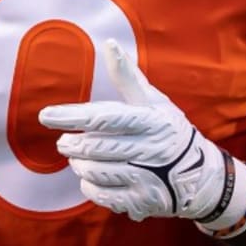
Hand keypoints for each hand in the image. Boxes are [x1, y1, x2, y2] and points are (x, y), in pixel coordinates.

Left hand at [39, 40, 245, 231]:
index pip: (105, 117)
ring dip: (79, 164)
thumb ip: (128, 77)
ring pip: (96, 172)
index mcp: (152, 121)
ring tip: (78, 158)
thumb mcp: (155, 102)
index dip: (73, 116)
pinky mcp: (142, 201)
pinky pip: (102, 195)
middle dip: (73, 145)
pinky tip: (91, 177)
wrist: (201, 176)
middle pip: (96, 147)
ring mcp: (147, 178)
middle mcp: (151, 149)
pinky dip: (89, 185)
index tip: (45, 115)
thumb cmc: (170, 130)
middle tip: (63, 142)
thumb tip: (110, 44)